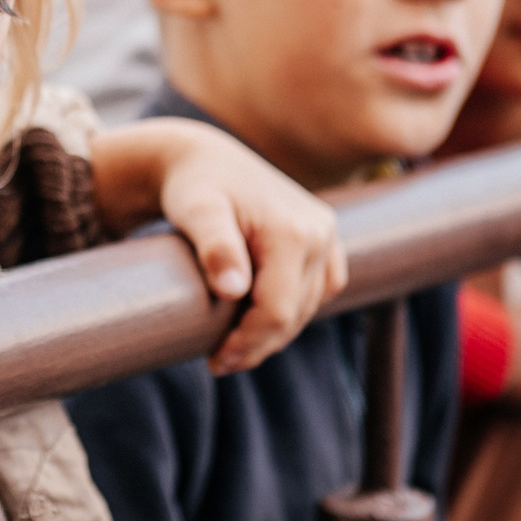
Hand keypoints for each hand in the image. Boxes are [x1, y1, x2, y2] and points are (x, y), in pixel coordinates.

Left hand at [92, 119, 344, 375]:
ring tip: (232, 342)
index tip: (215, 361)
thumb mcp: (196, 212)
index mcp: (293, 231)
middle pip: (294, 314)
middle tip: (218, 361)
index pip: (278, 310)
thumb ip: (215, 247)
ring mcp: (327, 234)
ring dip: (273, 331)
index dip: (248, 344)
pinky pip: (320, 289)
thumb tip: (234, 291)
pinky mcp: (325, 238)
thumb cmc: (194, 186)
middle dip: (257, 344)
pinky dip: (293, 308)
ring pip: (308, 306)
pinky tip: (260, 316)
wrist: (204, 159)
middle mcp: (320, 232)